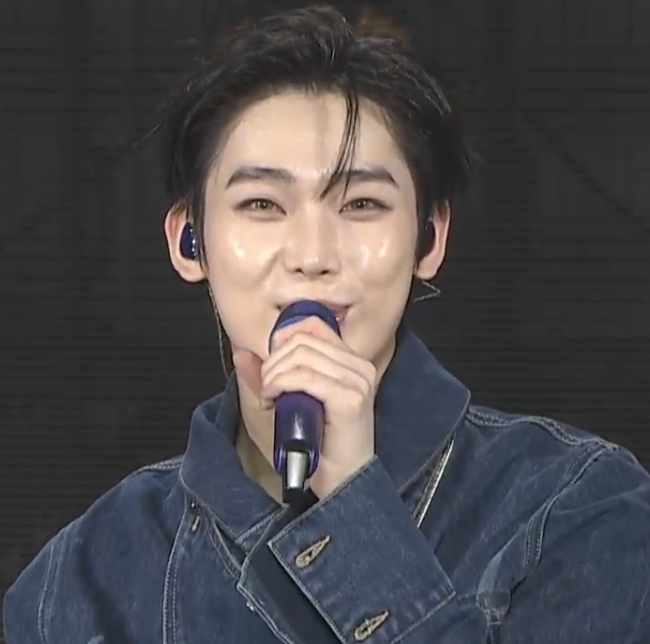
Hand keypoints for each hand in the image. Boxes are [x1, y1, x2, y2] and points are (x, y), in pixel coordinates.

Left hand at [232, 316, 376, 498]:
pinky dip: (279, 385)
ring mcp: (358, 381)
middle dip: (272, 361)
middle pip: (302, 339)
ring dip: (273, 375)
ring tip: (269, 398)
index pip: (313, 325)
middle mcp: (359, 366)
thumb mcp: (286, 405)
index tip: (270, 365)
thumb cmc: (318, 447)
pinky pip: (305, 377)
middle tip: (266, 389)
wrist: (341, 483)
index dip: (282, 337)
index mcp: (350, 362)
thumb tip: (243, 353)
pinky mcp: (351, 399)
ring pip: (300, 355)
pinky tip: (273, 401)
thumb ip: (266, 377)